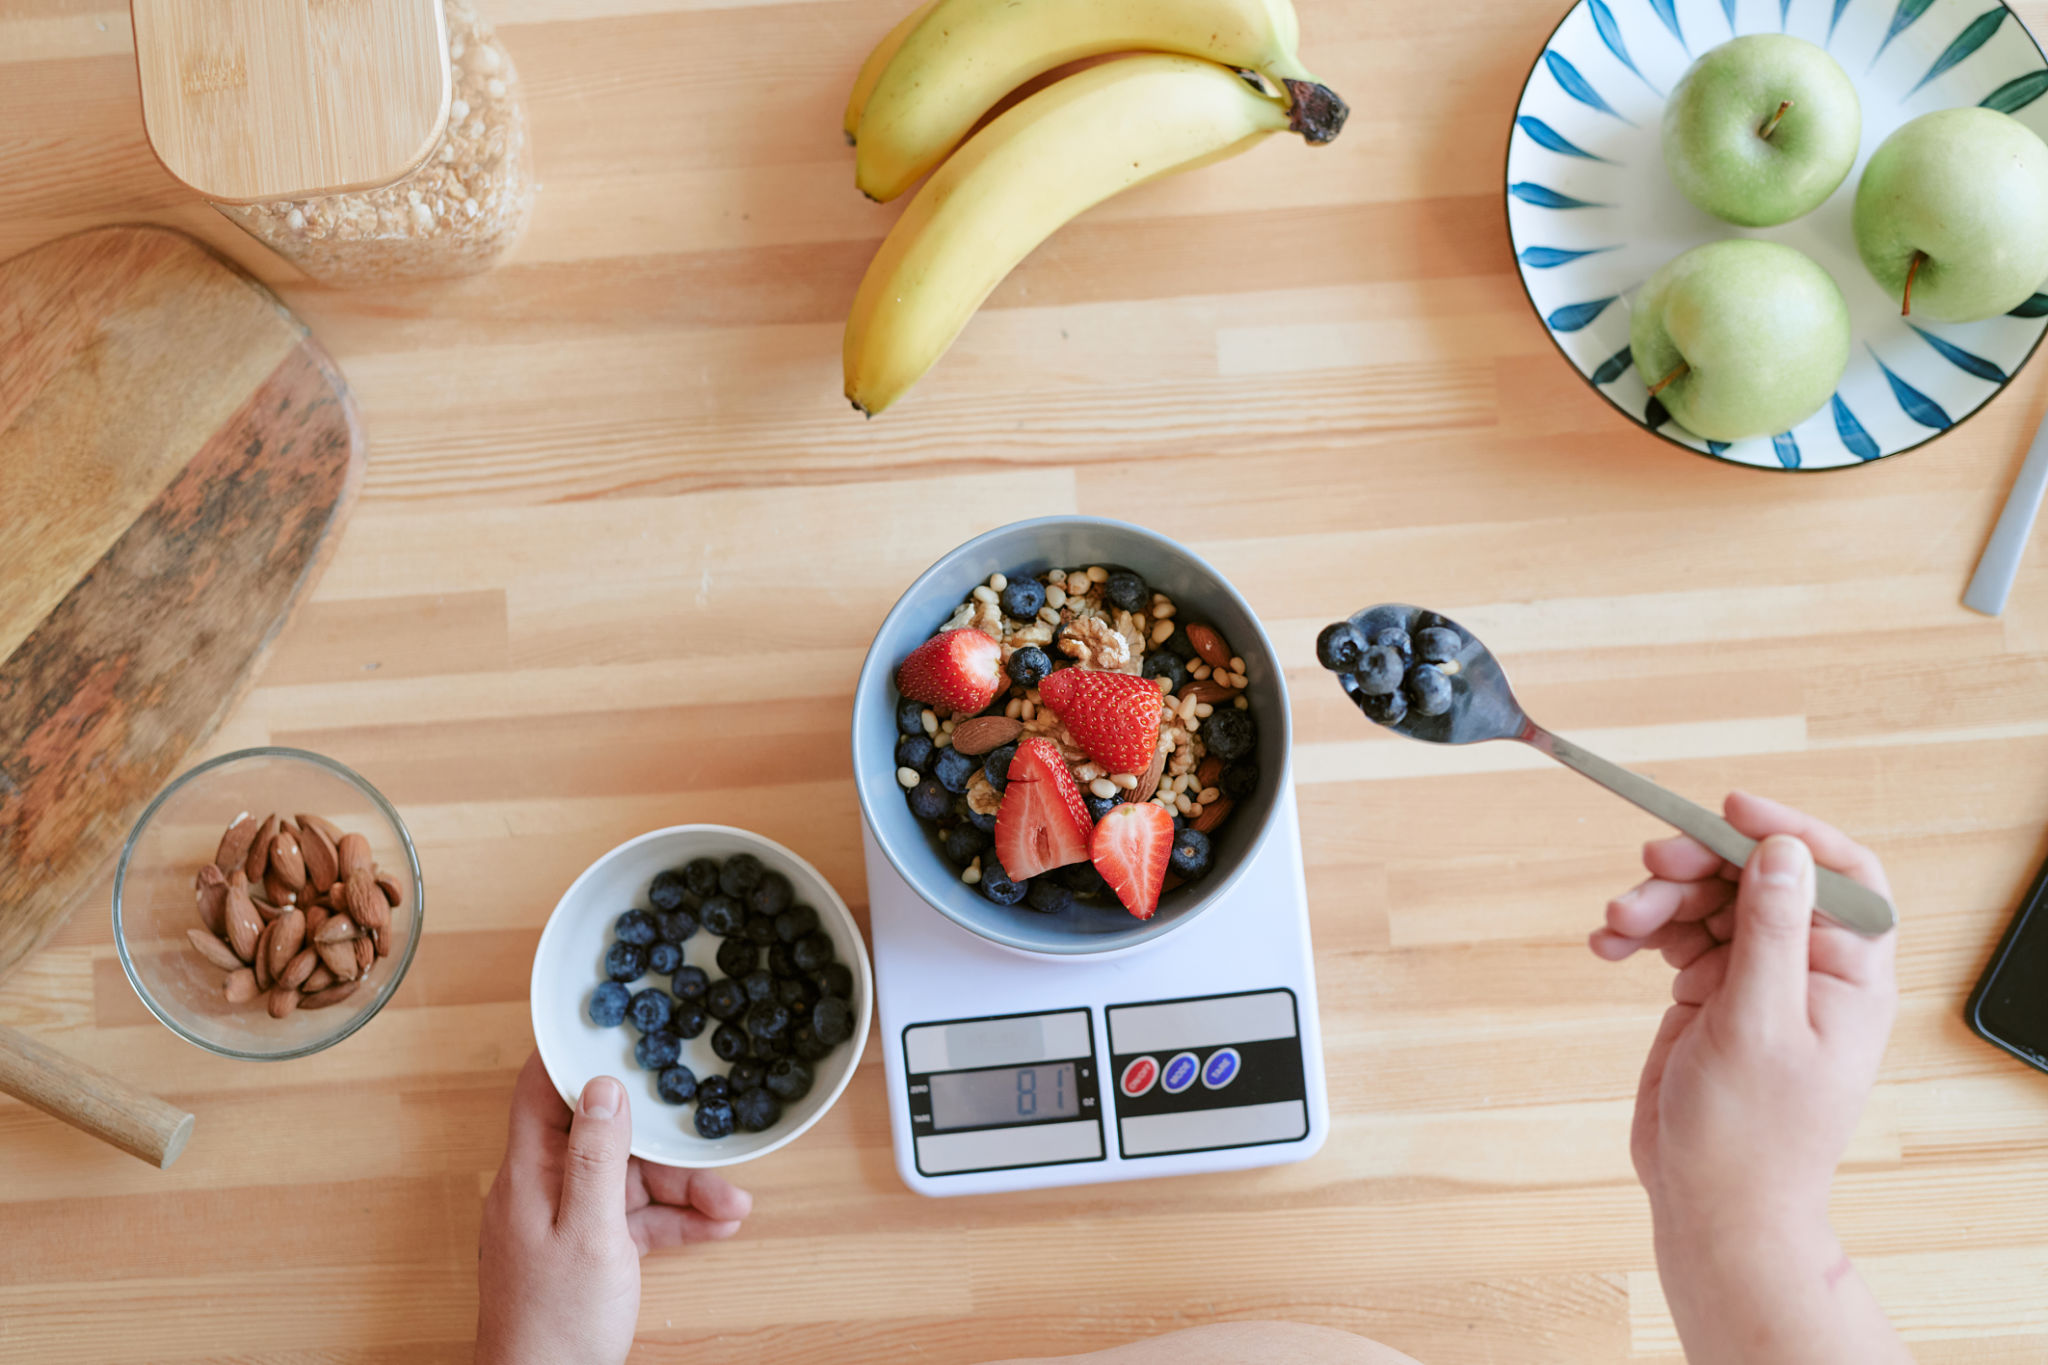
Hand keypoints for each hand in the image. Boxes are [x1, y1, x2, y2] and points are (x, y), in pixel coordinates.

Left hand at [475, 1052, 752, 1364]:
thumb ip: (598, 1156)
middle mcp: (544, 1187)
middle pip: (607, 1137)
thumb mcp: (589, 1232)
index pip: (541, 1087)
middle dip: (666, 1141)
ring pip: (630, 1180)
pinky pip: (635, 1218)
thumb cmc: (555, 1325)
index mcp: (529, 1172)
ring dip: (685, 1188)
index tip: (616, 1022)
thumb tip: (604, 1086)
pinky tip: (717, 1225)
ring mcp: (565, 1219)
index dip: (574, 1051)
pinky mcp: (588, 1249)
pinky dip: (674, 1220)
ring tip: (733, 1204)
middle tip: (711, 1139)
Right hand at [1589, 792, 1906, 1364]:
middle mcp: (1806, 970)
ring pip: (1707, 904)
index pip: (1838, 873)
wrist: (1712, 1206)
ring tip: (1617, 924)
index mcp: (1846, 975)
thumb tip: (1782, 851)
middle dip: (1700, 866)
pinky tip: (1608, 945)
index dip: (1790, 832)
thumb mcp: (1759, 1023)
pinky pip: (1674, 938)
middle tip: (1650, 865)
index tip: (1730, 811)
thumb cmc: (1750, 1136)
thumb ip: (1770, 930)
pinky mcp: (1709, 998)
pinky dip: (1639, 933)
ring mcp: (1755, 982)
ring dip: (1658, 903)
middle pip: (1756, 879)